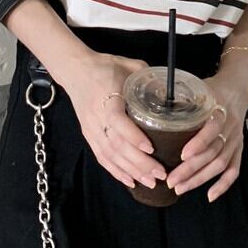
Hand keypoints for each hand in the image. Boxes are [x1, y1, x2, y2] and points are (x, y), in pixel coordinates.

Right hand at [61, 51, 166, 191]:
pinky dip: (116, 171)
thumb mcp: (129, 65)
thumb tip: (172, 91)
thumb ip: (149, 77)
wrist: (75, 70)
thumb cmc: (105, 67)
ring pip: (110, 155)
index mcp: (106, 97)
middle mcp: (97, 117)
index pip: (117, 121)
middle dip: (139, 163)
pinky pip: (102, 158)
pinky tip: (130, 181)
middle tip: (160, 173)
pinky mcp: (89, 136)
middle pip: (116, 145)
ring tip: (150, 182)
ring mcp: (91, 129)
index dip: (133, 136)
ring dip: (130, 171)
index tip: (150, 148)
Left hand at [165, 74, 247, 202]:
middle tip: (171, 180)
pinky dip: (223, 185)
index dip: (199, 142)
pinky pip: (234, 170)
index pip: (212, 128)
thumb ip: (179, 98)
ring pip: (221, 164)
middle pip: (213, 152)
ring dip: (201, 179)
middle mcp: (230, 126)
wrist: (237, 88)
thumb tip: (148, 106)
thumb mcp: (198, 88)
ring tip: (180, 188)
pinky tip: (210, 196)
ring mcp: (235, 140)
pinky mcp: (238, 149)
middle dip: (192, 169)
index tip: (182, 155)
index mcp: (220, 108)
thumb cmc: (212, 89)